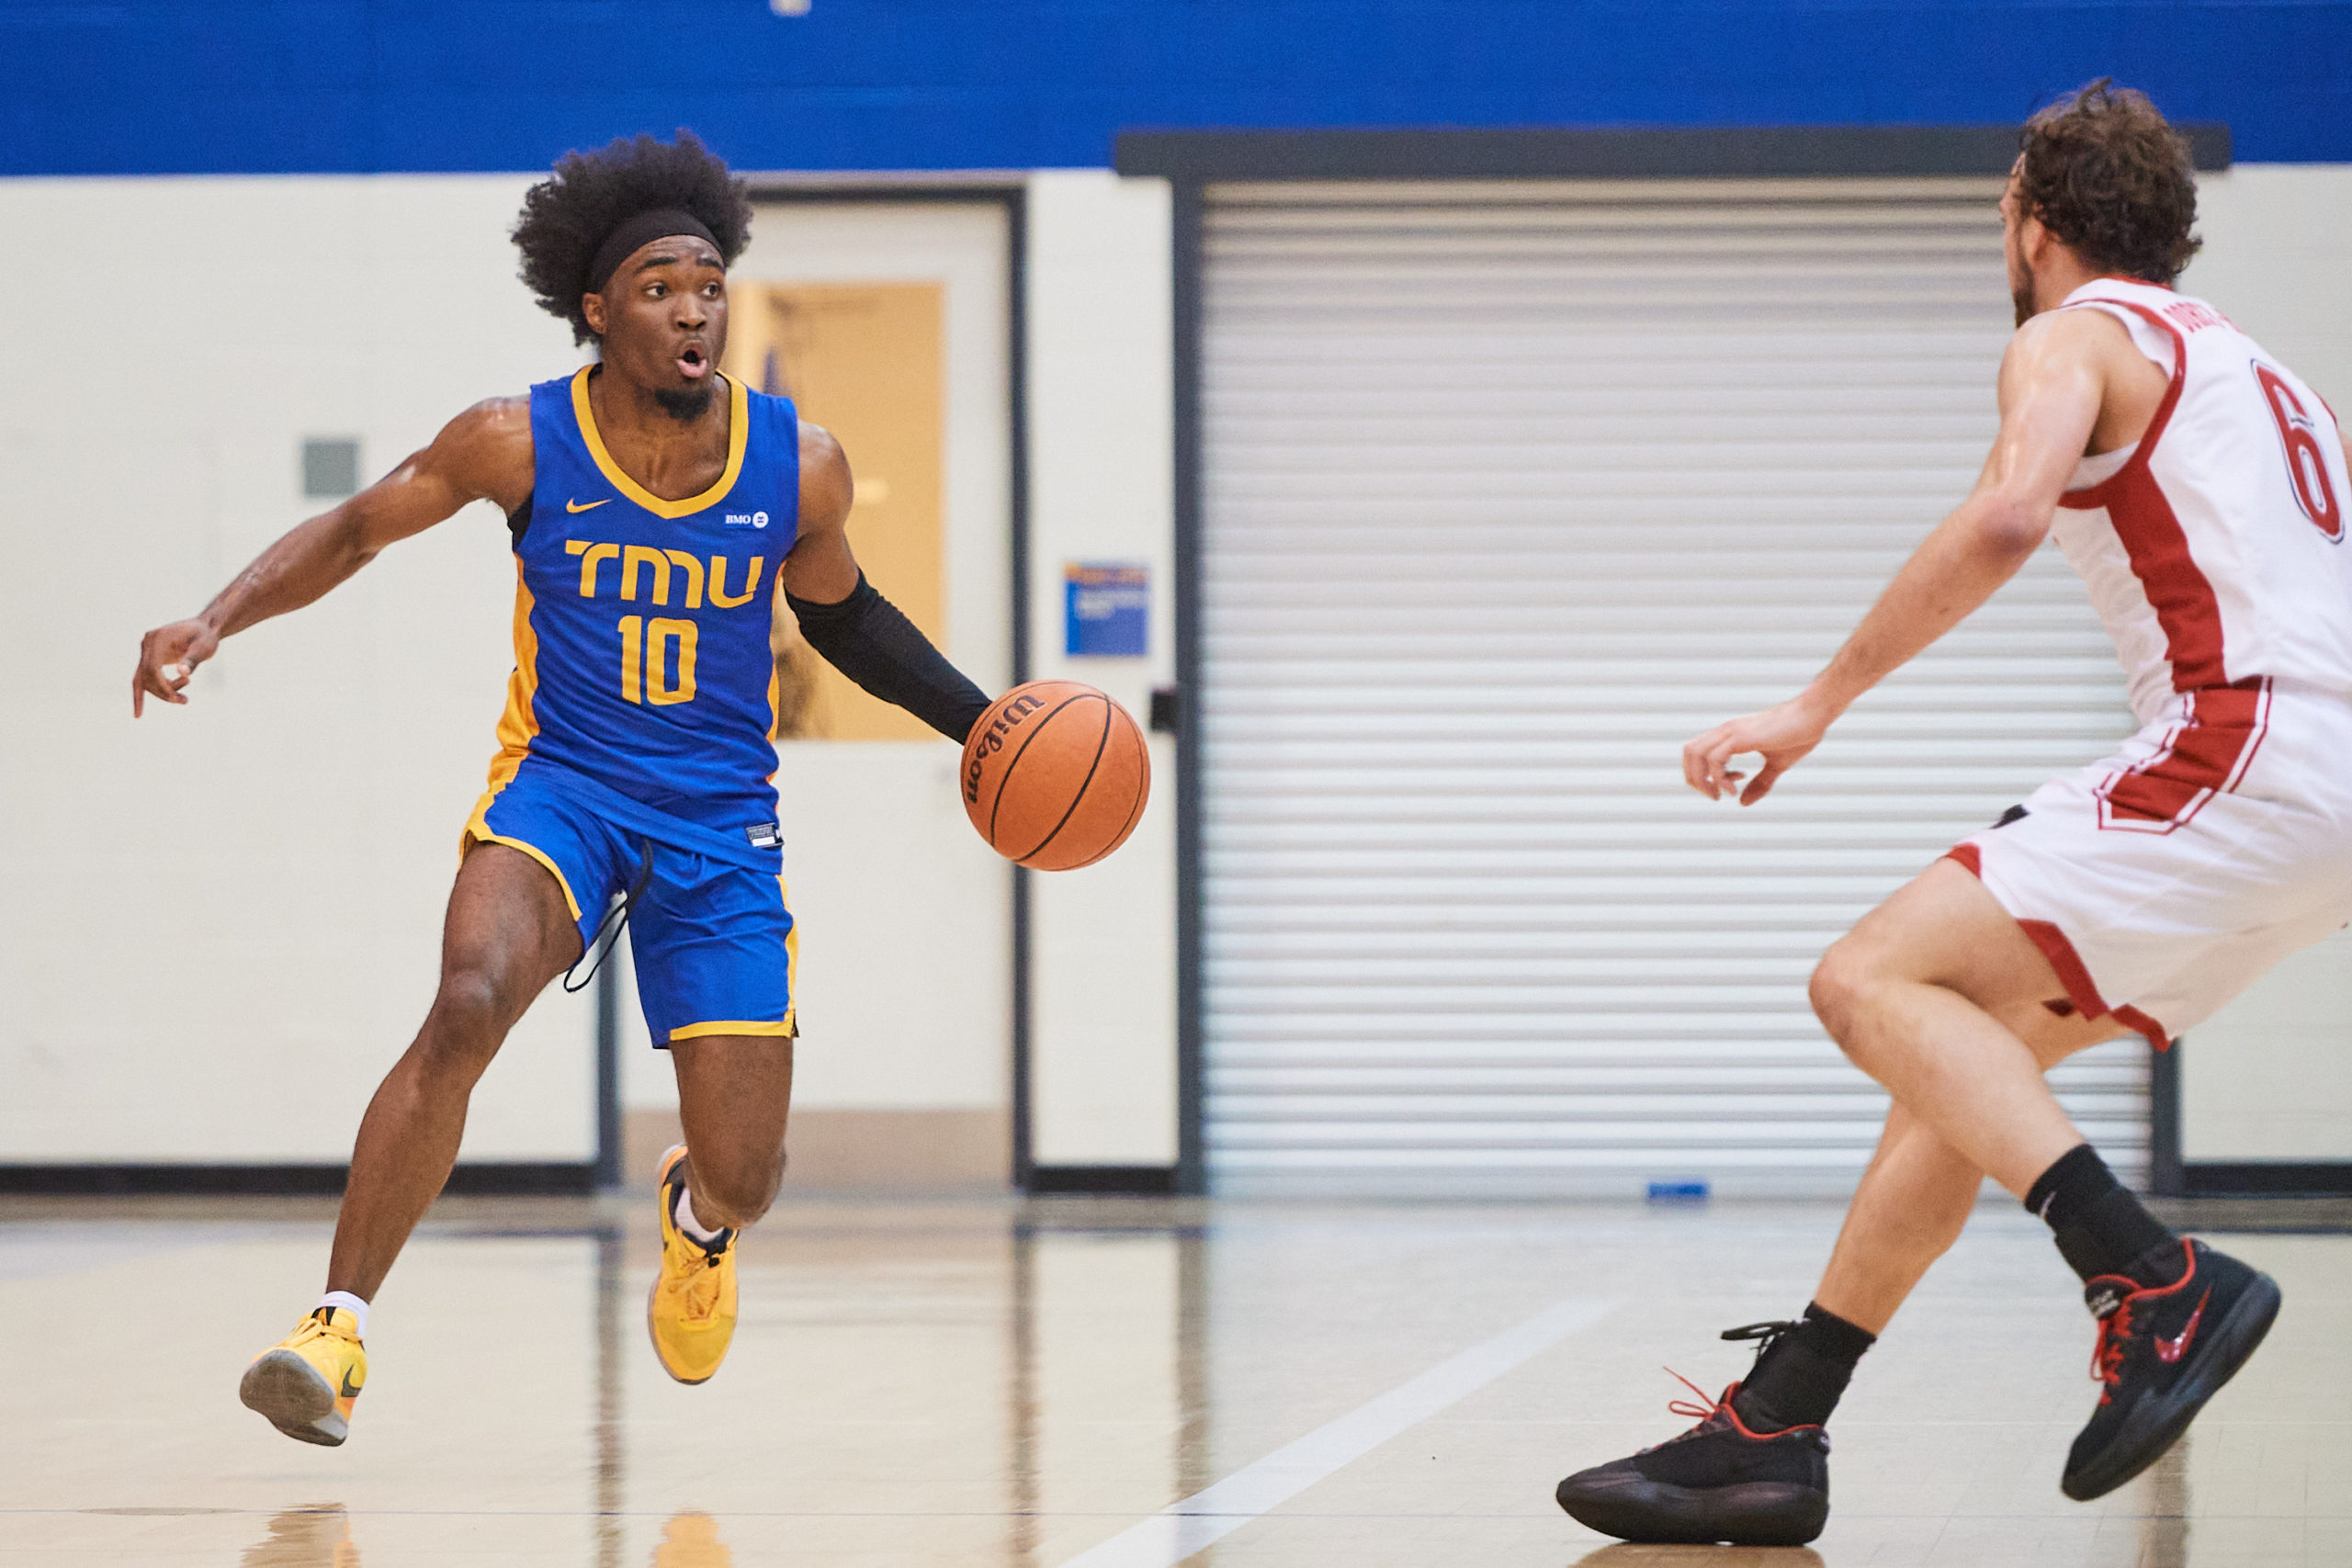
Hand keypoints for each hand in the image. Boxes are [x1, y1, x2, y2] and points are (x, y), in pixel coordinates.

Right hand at [133, 619, 219, 715]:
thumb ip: (193, 659)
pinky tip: (138, 714)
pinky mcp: (150, 658)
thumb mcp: (204, 648)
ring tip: (184, 699)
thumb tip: (184, 673)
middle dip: (163, 692)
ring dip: (162, 693)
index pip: (152, 667)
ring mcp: (146, 650)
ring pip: (145, 680)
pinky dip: (142, 694)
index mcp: (157, 638)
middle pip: (146, 675)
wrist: (205, 629)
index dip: (162, 685)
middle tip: (184, 701)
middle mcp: (147, 643)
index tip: (177, 697)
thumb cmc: (206, 637)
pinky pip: (143, 678)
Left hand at [1682, 693, 1833, 804]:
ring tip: (1722, 794)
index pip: (1696, 751)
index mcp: (1731, 735)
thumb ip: (1760, 783)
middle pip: (1689, 752)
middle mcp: (1726, 731)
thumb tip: (1742, 803)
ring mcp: (1732, 732)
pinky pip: (1715, 759)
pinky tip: (1734, 789)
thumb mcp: (1777, 765)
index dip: (1702, 774)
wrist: (1814, 714)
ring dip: (1702, 780)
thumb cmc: (1799, 734)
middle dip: (1695, 779)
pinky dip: (1719, 778)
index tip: (1727, 786)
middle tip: (1715, 795)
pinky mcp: (1741, 736)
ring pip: (1695, 754)